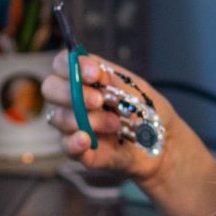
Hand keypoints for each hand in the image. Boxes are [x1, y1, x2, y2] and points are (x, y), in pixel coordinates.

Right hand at [41, 51, 174, 182]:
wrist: (165, 142)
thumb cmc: (150, 111)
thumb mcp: (137, 88)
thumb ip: (112, 79)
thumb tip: (91, 69)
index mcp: (87, 79)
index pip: (62, 64)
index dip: (71, 66)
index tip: (95, 75)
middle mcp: (74, 100)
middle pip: (50, 88)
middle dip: (72, 92)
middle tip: (99, 101)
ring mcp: (75, 125)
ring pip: (59, 118)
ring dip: (89, 119)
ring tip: (116, 124)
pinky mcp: (81, 151)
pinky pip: (65, 146)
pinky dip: (73, 142)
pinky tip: (86, 139)